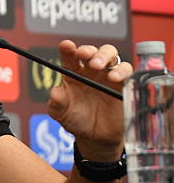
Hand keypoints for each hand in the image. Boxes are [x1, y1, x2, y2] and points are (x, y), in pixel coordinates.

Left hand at [47, 40, 132, 160]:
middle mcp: (91, 70)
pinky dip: (123, 71)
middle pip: (92, 51)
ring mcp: (108, 76)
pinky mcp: (124, 85)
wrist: (95, 137)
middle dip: (89, 50)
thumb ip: (57, 103)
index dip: (67, 48)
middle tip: (85, 55)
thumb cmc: (75, 119)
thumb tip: (55, 92)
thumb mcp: (61, 113)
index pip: (69, 55)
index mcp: (72, 71)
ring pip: (111, 56)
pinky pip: (127, 72)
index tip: (66, 46)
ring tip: (99, 67)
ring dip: (105, 57)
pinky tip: (116, 78)